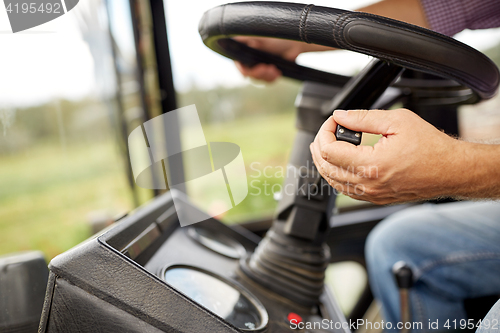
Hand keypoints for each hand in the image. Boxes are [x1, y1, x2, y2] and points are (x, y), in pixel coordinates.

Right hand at [233, 37, 305, 81]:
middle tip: (267, 68)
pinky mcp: (268, 71)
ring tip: (275, 70)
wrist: (296, 44)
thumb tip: (231, 40)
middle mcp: (251, 57)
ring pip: (257, 79)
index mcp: (246, 48)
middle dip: (258, 73)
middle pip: (248, 73)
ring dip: (266, 76)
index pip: (238, 62)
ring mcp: (259, 65)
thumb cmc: (279, 37)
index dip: (242, 69)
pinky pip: (265, 81)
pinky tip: (277, 73)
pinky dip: (271, 79)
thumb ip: (245, 39)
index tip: (248, 73)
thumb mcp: (260, 36)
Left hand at [310, 109, 463, 204]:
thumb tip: (340, 116)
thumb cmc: (431, 147)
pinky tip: (339, 161)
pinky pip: (345, 190)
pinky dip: (336, 174)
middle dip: (320, 146)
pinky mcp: (375, 199)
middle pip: (325, 168)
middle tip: (327, 130)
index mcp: (372, 166)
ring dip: (325, 161)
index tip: (333, 121)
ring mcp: (371, 195)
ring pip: (332, 182)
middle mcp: (369, 185)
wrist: (451, 170)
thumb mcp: (396, 121)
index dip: (325, 132)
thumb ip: (363, 118)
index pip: (329, 152)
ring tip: (327, 143)